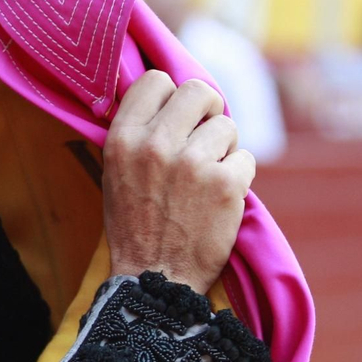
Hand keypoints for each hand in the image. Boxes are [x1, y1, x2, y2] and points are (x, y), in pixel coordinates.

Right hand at [102, 71, 253, 291]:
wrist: (154, 281)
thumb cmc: (135, 227)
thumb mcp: (116, 173)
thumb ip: (139, 133)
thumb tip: (170, 96)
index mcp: (123, 139)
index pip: (156, 80)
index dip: (171, 96)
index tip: (177, 118)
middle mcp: (155, 144)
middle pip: (198, 90)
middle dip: (207, 110)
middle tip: (204, 136)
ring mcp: (192, 163)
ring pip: (227, 126)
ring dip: (223, 149)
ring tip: (206, 178)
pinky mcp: (225, 184)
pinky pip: (245, 158)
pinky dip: (238, 178)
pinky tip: (220, 199)